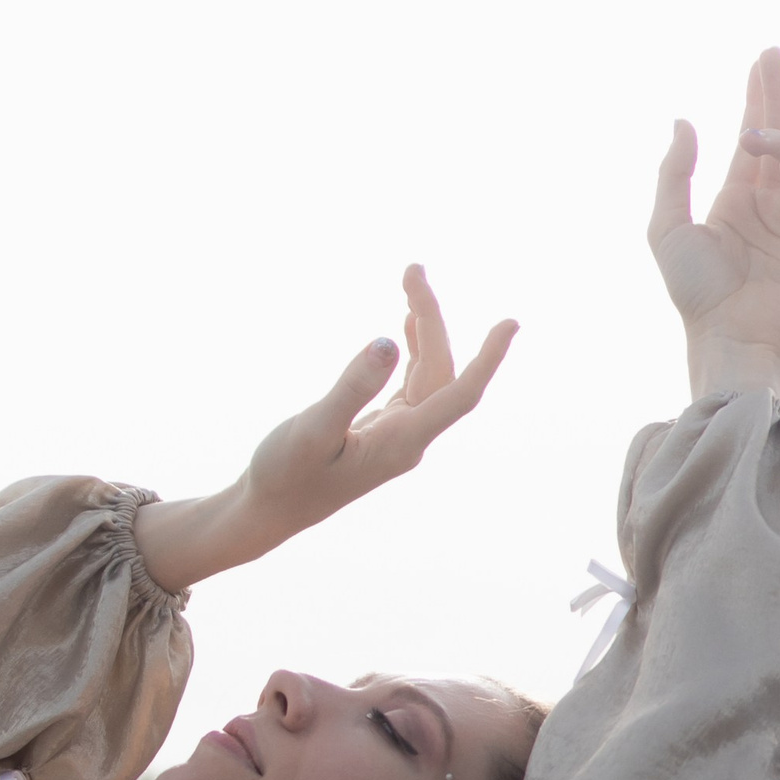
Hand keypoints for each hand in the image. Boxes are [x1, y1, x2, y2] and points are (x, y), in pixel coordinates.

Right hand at [134, 269, 515, 588]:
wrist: (268, 511)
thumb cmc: (284, 474)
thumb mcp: (313, 427)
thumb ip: (352, 386)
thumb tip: (386, 342)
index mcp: (401, 442)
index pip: (460, 394)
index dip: (488, 358)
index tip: (511, 322)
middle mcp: (409, 440)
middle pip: (440, 371)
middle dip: (432, 318)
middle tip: (411, 268)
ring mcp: (398, 436)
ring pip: (427, 375)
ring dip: (424, 330)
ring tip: (410, 281)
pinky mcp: (382, 431)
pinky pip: (413, 385)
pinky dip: (414, 351)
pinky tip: (406, 327)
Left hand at [649, 48, 779, 407]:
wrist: (729, 337)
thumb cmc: (695, 293)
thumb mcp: (667, 226)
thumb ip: (675, 173)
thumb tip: (685, 121)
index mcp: (735, 202)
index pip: (750, 139)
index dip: (755, 99)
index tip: (759, 62)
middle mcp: (771, 205)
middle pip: (777, 135)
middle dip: (774, 93)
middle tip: (771, 52)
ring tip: (758, 128)